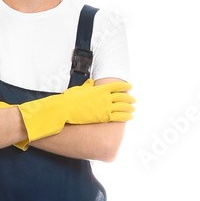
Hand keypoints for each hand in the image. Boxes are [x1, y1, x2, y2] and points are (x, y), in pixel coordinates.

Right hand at [18, 79, 134, 143]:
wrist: (65, 110)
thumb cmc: (69, 100)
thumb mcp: (79, 89)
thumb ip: (87, 86)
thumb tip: (90, 83)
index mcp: (100, 89)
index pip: (117, 85)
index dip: (125, 86)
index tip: (130, 87)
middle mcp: (105, 97)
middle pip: (122, 96)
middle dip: (129, 98)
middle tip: (133, 100)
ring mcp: (106, 107)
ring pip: (123, 107)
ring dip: (129, 108)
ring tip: (133, 110)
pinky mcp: (104, 117)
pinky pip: (119, 116)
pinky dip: (126, 116)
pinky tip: (130, 117)